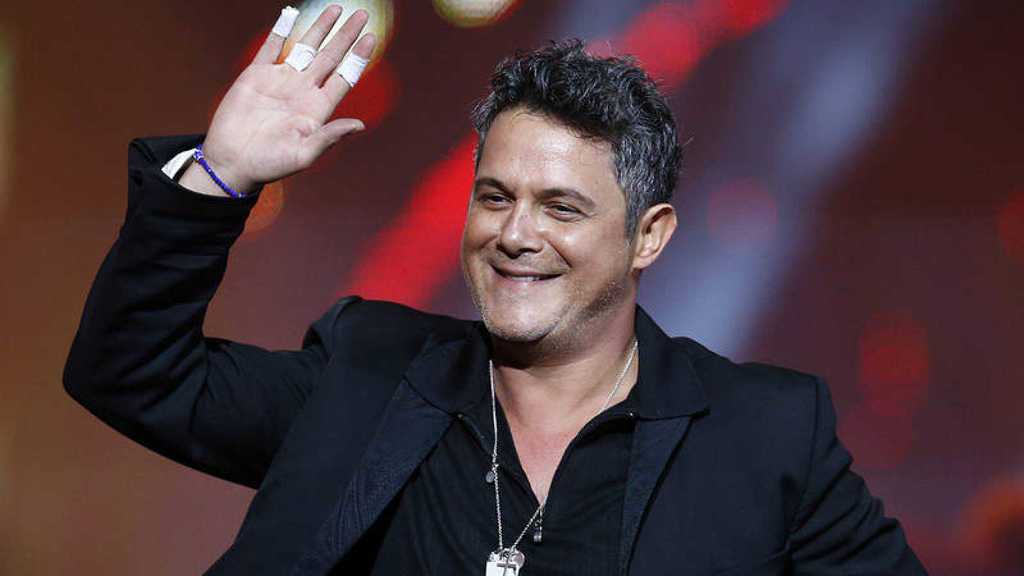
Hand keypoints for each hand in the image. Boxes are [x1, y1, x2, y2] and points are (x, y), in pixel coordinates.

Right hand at [182, 6, 374, 195]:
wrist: (232, 162)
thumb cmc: (270, 164)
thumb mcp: (304, 154)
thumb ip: (330, 137)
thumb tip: (360, 125)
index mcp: (318, 108)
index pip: (344, 77)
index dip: (358, 58)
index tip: (371, 38)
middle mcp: (303, 90)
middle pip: (330, 56)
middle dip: (345, 35)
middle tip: (361, 14)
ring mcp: (280, 80)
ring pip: (305, 47)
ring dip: (319, 28)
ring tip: (335, 9)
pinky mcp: (255, 75)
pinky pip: (271, 47)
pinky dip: (280, 30)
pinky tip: (291, 13)